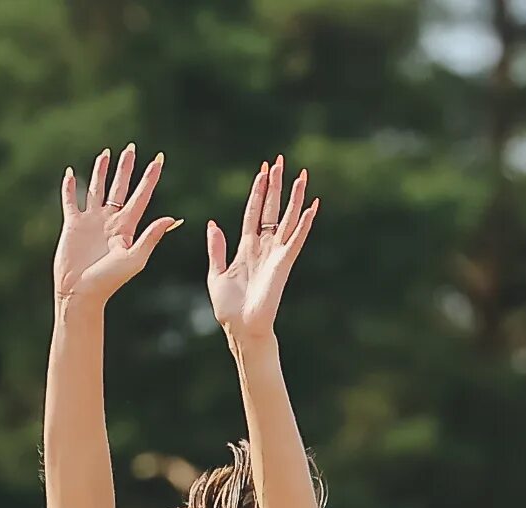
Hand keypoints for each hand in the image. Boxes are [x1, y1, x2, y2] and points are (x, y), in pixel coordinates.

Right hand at [52, 145, 177, 306]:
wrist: (80, 293)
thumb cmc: (108, 281)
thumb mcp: (134, 259)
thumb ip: (150, 237)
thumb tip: (171, 217)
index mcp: (127, 227)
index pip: (142, 196)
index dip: (151, 177)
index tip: (160, 158)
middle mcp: (110, 221)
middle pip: (120, 187)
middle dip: (126, 168)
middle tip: (132, 148)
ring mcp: (91, 222)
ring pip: (97, 189)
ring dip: (101, 172)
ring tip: (106, 153)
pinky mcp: (73, 226)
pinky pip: (71, 200)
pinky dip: (70, 187)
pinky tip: (71, 173)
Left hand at [205, 157, 316, 337]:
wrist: (240, 328)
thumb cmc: (228, 308)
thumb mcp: (216, 274)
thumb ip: (216, 249)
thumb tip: (213, 224)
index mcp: (246, 247)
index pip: (254, 212)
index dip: (258, 191)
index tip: (263, 170)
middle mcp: (264, 247)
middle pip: (272, 209)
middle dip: (276, 185)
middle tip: (281, 161)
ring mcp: (276, 254)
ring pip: (287, 219)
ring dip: (294, 197)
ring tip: (301, 175)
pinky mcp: (285, 263)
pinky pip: (296, 239)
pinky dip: (304, 223)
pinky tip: (312, 206)